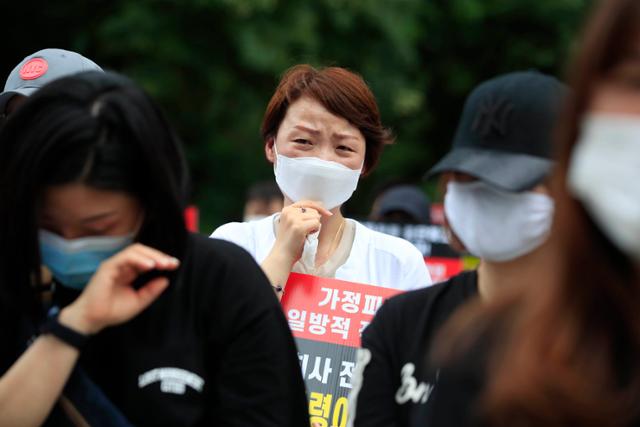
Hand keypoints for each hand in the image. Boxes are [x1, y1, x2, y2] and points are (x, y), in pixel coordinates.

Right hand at [60, 244, 178, 333]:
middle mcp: (122, 266)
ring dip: (151, 256)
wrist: (92, 320)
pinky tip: (150, 266)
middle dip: (159, 255)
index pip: (147, 259)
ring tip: (163, 264)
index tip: (174, 265)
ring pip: (135, 251)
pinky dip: (139, 259)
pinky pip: (125, 258)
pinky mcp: (107, 267)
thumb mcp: (138, 301)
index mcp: (129, 272)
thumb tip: (166, 279)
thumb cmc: (112, 311)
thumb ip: (151, 291)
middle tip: (172, 263)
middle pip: (143, 251)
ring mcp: (114, 265)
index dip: (161, 260)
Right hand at [272, 201, 332, 265]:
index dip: (318, 207)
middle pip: (313, 209)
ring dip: (315, 226)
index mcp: (287, 209)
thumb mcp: (292, 223)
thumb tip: (320, 207)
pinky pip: (316, 223)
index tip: (327, 213)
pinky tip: (308, 236)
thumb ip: (302, 215)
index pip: (306, 202)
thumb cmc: (290, 242)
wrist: (283, 255)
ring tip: (306, 234)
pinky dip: (315, 230)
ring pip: (316, 216)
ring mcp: (293, 219)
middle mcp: (289, 212)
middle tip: (306, 232)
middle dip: (314, 220)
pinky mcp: (299, 227)